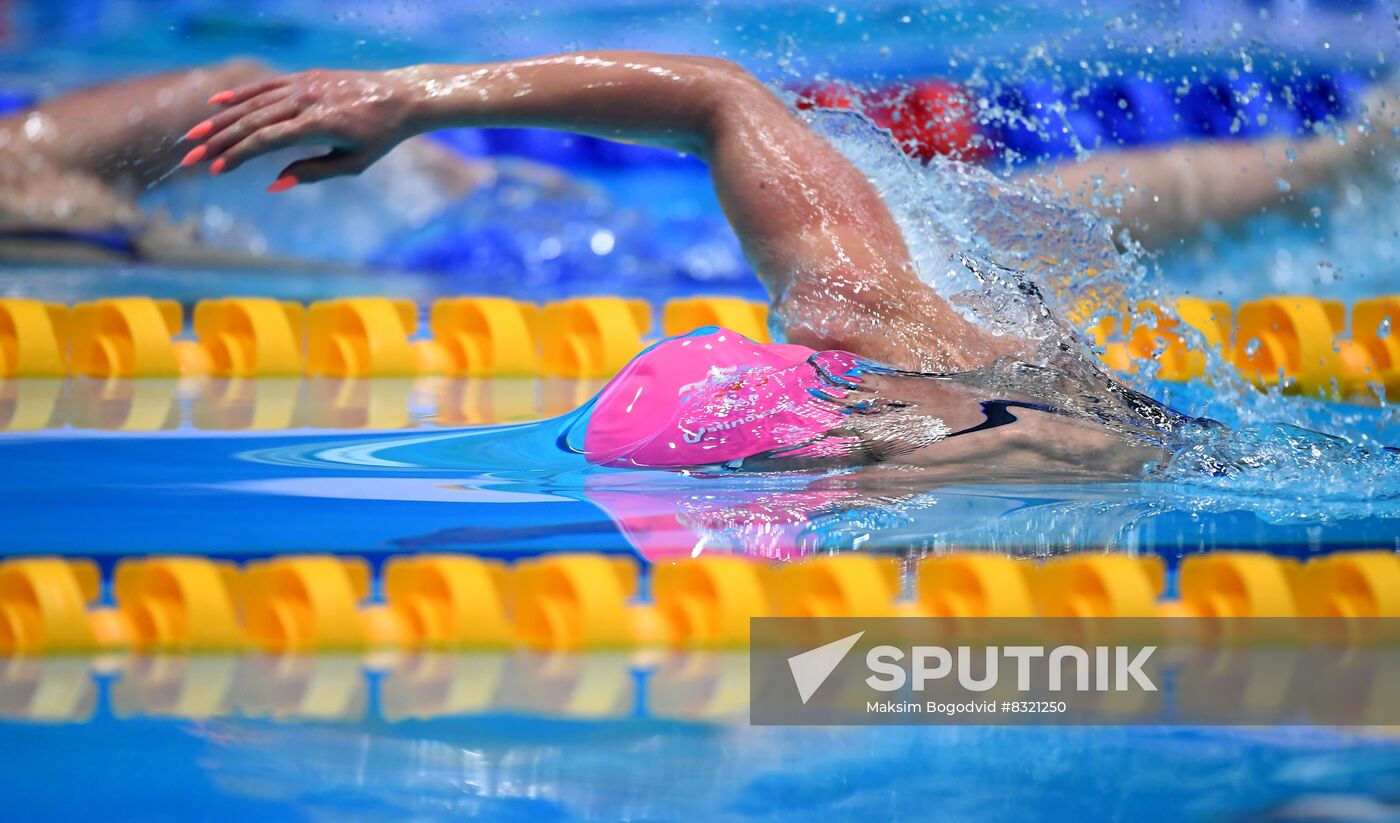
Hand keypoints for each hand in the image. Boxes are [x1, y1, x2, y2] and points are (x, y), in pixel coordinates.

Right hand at [180, 69, 422, 189]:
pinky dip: (241, 94)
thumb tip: (273, 183)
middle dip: (219, 140)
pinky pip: (267, 85)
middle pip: (252, 121)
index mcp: (318, 124)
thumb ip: (313, 172)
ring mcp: (304, 85)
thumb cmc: (380, 137)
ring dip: (222, 119)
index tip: (217, 169)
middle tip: (190, 156)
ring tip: (196, 134)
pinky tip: (217, 103)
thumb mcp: (353, 163)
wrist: (401, 97)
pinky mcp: (306, 77)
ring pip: (254, 102)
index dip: (239, 155)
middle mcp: (307, 100)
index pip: (267, 140)